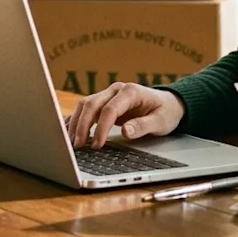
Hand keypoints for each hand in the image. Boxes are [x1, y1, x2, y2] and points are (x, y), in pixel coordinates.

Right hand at [65, 83, 185, 148]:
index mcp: (131, 92)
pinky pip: (86, 109)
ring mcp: (109, 94)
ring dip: (76, 123)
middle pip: (92, 104)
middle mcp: (117, 90)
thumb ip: (143, 126)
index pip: (110, 109)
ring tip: (72, 143)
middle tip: (78, 146)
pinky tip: (69, 132)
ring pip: (85, 105)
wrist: (168, 103)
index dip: (102, 128)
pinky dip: (76, 120)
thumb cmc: (166, 112)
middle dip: (82, 125)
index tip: (97, 145)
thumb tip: (125, 132)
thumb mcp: (161, 121)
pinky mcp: (104, 102)